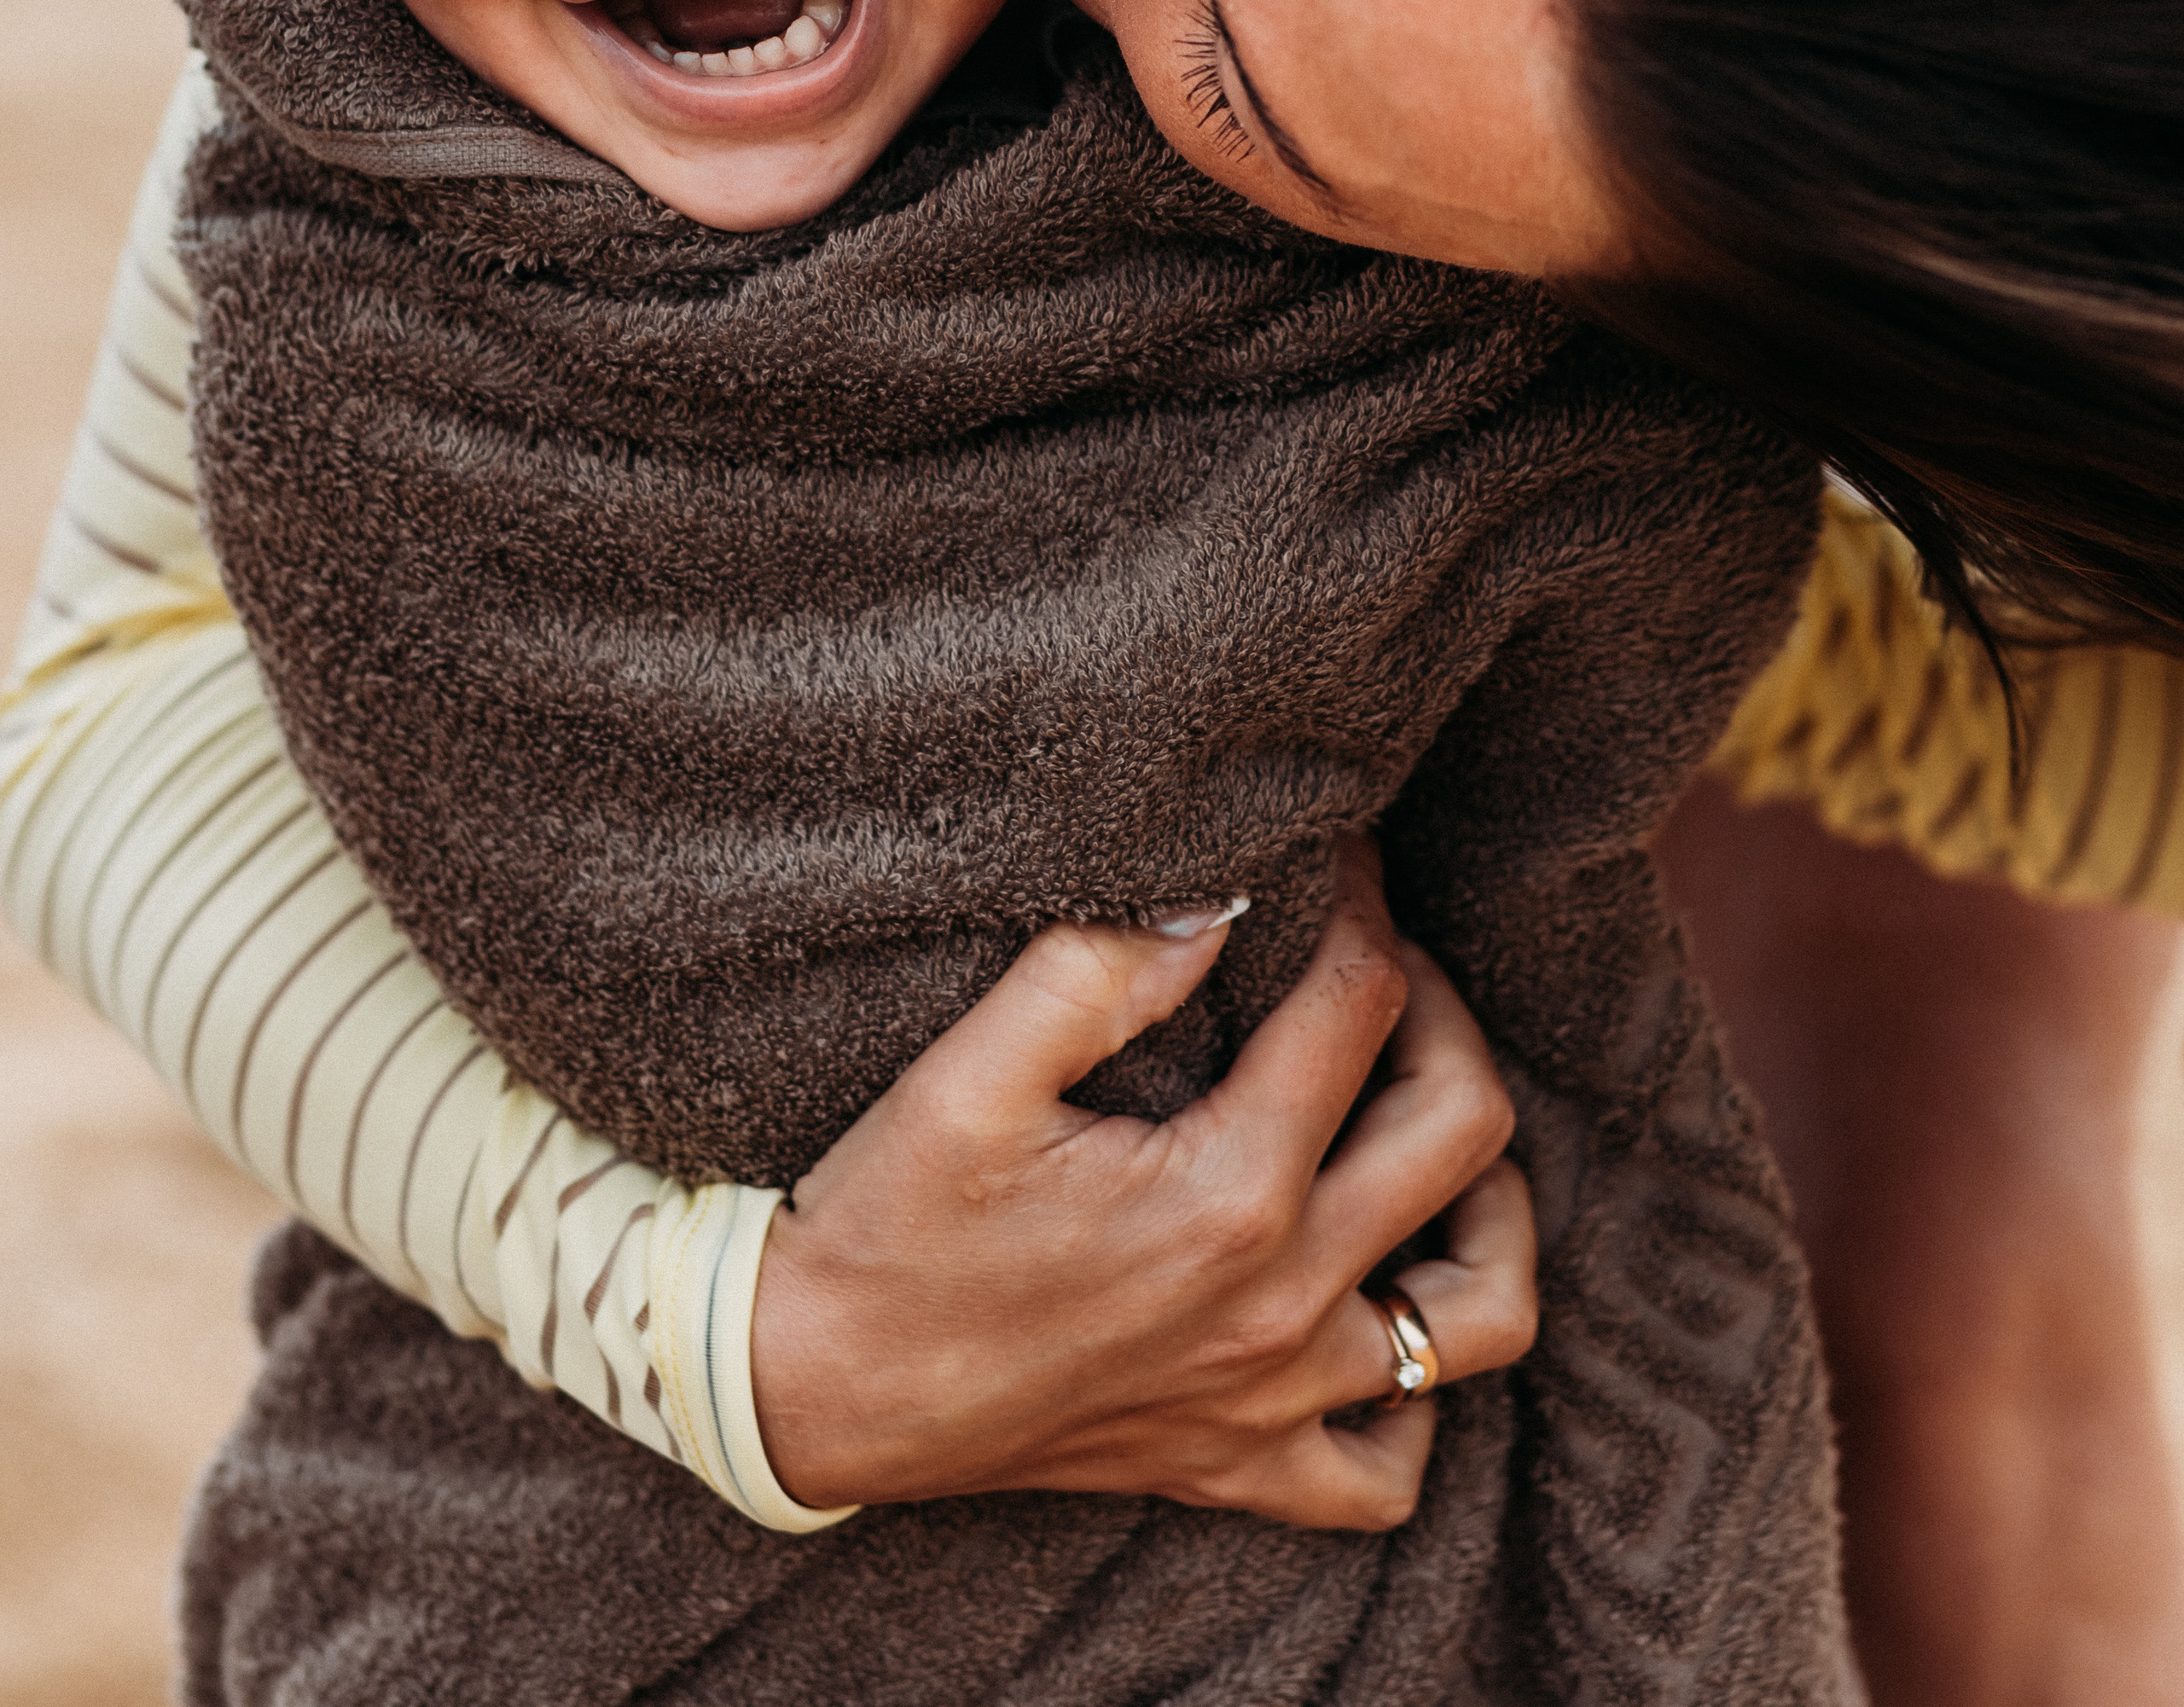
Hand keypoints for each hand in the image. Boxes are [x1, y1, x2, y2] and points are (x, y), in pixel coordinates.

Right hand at [749, 836, 1535, 1529]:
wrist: (813, 1388)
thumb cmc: (885, 1222)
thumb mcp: (970, 1073)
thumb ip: (1096, 965)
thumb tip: (1220, 891)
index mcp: (1227, 1194)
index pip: (1360, 1005)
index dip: (1360, 905)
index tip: (1339, 858)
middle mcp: (1281, 1305)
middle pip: (1463, 1130)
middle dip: (1442, 1016)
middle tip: (1382, 965)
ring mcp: (1274, 1402)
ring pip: (1481, 1314)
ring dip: (1489, 1205)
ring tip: (1431, 1125)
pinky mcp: (1240, 1466)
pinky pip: (1390, 1469)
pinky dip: (1413, 1395)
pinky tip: (1375, 1307)